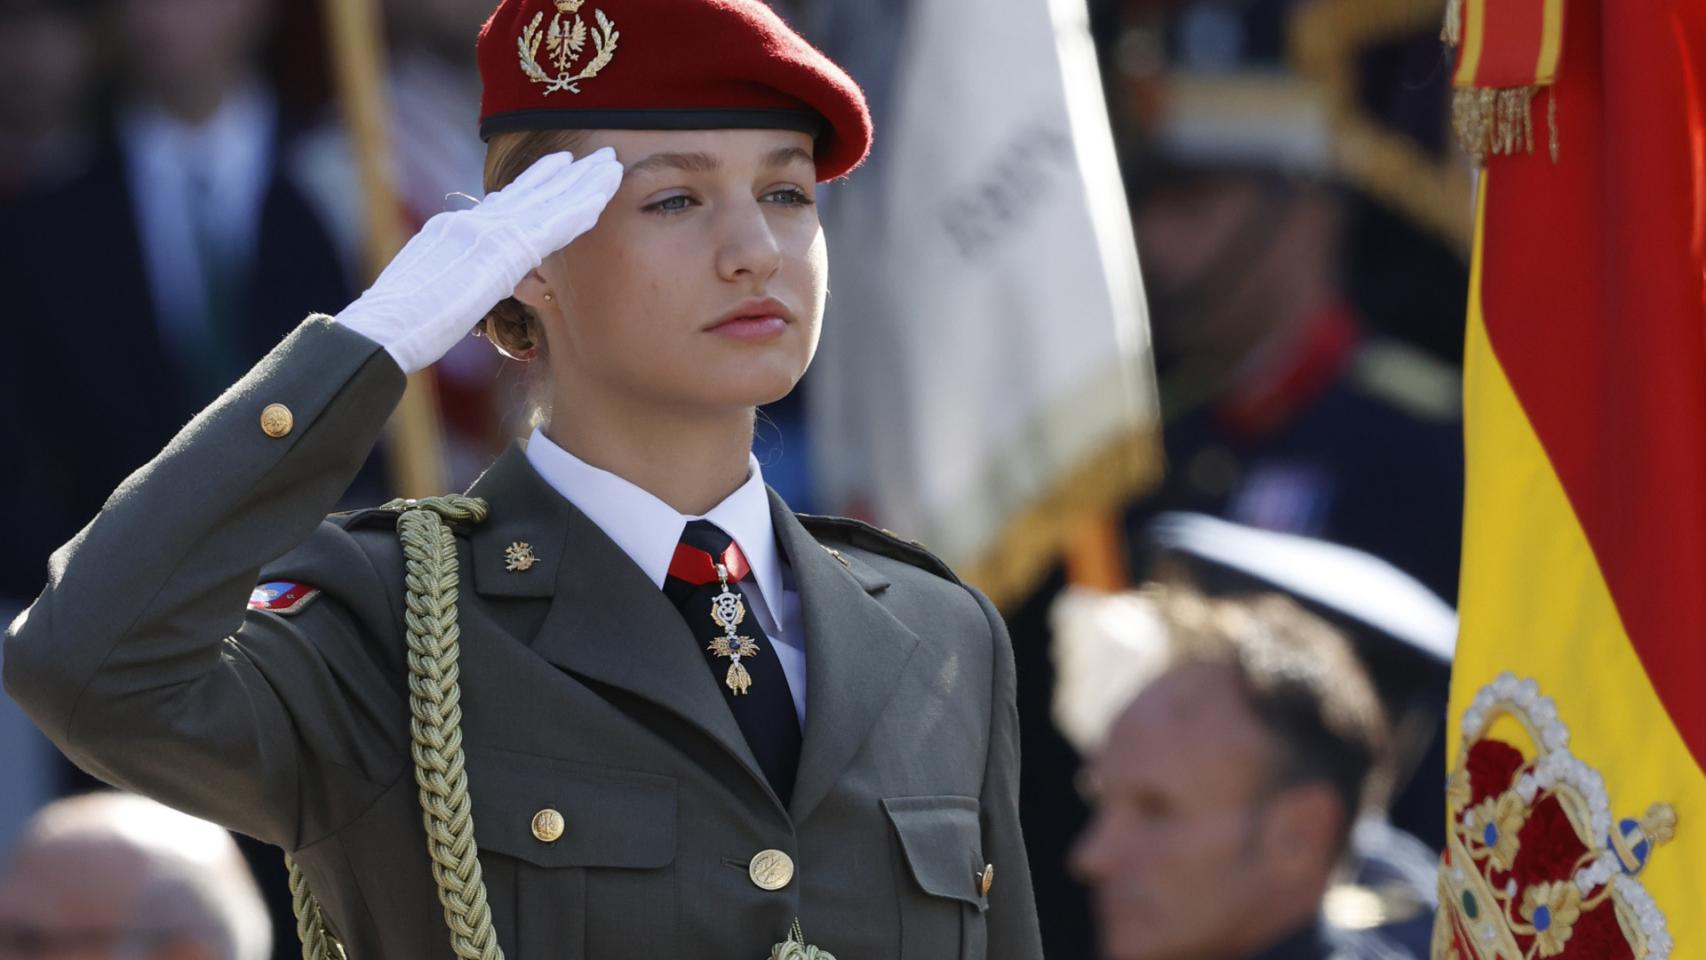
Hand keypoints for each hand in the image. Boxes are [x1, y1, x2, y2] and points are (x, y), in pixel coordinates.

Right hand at [336, 147, 622, 373]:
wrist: (382, 329)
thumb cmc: (394, 328)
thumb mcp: (424, 292)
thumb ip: (451, 279)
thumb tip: (463, 286)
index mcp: (452, 231)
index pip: (502, 203)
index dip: (534, 183)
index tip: (557, 167)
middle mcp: (471, 223)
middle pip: (528, 192)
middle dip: (564, 174)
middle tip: (595, 155)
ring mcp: (485, 233)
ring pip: (547, 201)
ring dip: (583, 182)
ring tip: (611, 162)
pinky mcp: (500, 252)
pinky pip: (552, 226)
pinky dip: (579, 208)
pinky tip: (603, 196)